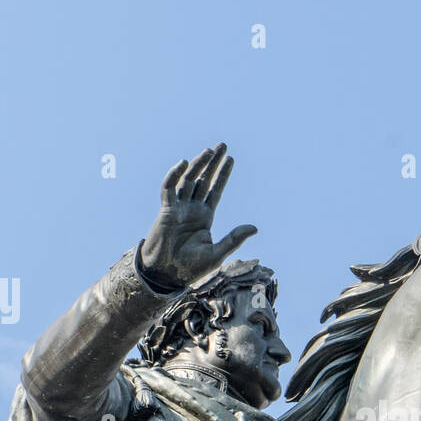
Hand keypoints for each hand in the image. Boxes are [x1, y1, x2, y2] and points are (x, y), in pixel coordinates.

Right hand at [139, 143, 256, 286]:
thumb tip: (254, 227)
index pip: (215, 190)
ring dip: (199, 164)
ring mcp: (179, 208)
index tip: (231, 159)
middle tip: (222, 146)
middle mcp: (192, 209)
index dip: (223, 175)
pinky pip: (169, 188)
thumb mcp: (217, 253)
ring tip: (210, 151)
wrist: (167, 274)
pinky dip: (175, 175)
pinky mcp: (166, 210)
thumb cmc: (190, 267)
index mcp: (205, 217)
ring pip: (189, 180)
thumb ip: (234, 239)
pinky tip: (184, 163)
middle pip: (204, 180)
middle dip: (213, 163)